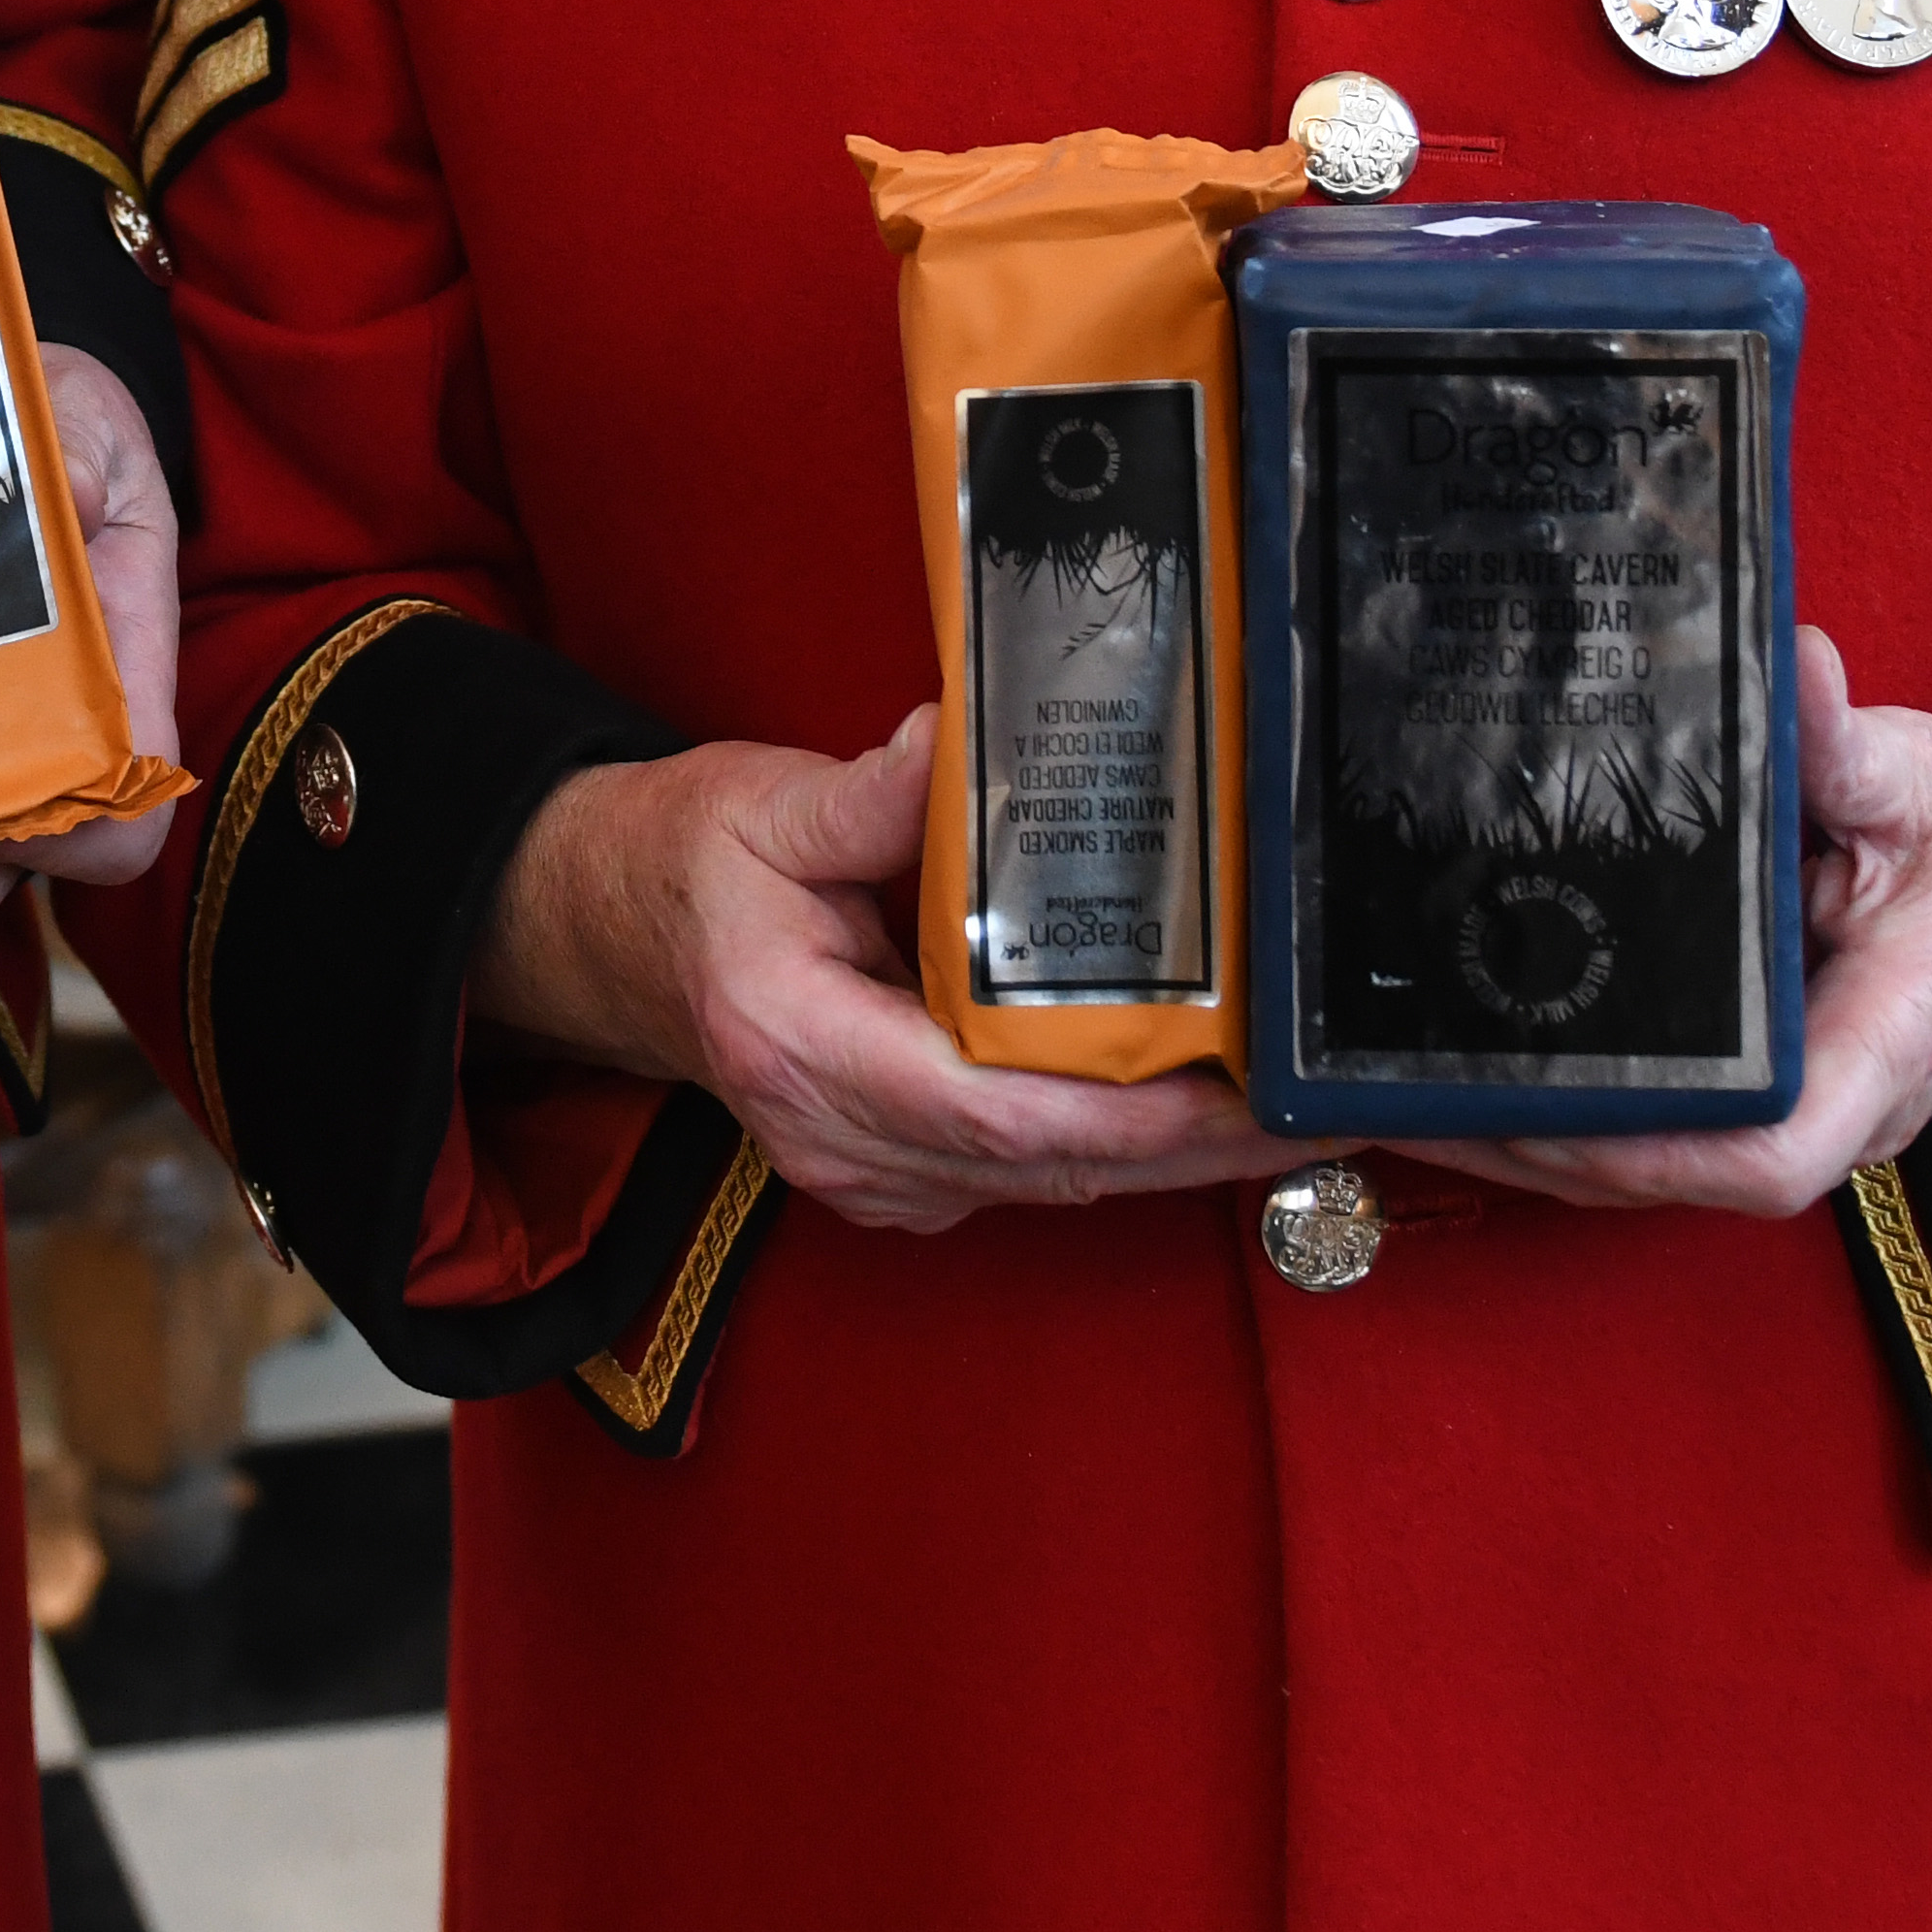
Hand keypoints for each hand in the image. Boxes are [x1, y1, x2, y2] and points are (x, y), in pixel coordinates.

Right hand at [471, 709, 1317, 1234]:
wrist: (610, 939)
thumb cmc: (687, 872)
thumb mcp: (765, 805)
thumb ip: (871, 792)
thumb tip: (963, 742)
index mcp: (802, 1046)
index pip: (992, 1113)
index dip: (1126, 1116)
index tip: (1231, 1092)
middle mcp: (838, 1138)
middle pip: (1050, 1172)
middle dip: (1195, 1146)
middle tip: (1321, 1105)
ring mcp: (869, 1174)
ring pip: (1053, 1189)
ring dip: (1174, 1155)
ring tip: (1294, 1106)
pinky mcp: (901, 1177)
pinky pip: (1031, 1180)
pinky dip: (1121, 1151)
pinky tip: (1203, 1109)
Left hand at [1407, 635, 1931, 1222]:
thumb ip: (1851, 743)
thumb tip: (1798, 664)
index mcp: (1885, 1044)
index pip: (1772, 1150)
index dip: (1655, 1151)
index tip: (1551, 1110)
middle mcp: (1834, 1107)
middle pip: (1671, 1172)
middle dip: (1536, 1147)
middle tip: (1397, 1088)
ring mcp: (1798, 1113)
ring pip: (1650, 1167)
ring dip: (1526, 1142)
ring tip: (1390, 1094)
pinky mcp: (1762, 1093)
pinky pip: (1657, 1128)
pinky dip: (1561, 1111)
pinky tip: (1465, 1072)